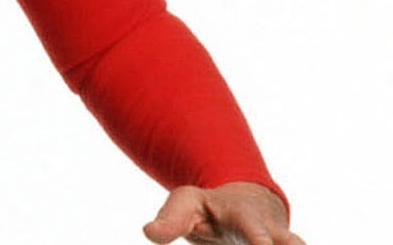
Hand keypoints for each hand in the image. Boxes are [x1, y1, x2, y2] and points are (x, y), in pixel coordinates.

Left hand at [143, 181, 301, 243]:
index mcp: (244, 216)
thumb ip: (170, 220)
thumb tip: (148, 232)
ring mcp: (282, 243)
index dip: (259, 239)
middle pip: (291, 242)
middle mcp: (272, 233)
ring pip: (298, 244)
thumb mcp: (186, 205)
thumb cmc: (209, 208)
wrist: (245, 207)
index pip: (253, 229)